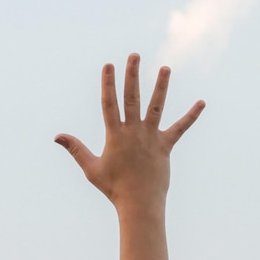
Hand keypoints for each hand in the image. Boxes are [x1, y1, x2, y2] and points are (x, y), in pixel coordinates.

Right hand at [54, 53, 204, 210]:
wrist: (139, 204)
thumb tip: (57, 136)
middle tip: (134, 56)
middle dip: (132, 76)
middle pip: (132, 98)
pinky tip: (202, 103)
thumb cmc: (113, 188)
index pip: (109, 104)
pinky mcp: (166, 146)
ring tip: (165, 68)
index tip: (108, 65)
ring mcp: (151, 137)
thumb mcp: (91, 168)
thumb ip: (76, 149)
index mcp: (115, 135)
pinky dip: (192, 116)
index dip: (108, 84)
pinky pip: (181, 128)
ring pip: (156, 107)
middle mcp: (133, 132)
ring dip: (161, 87)